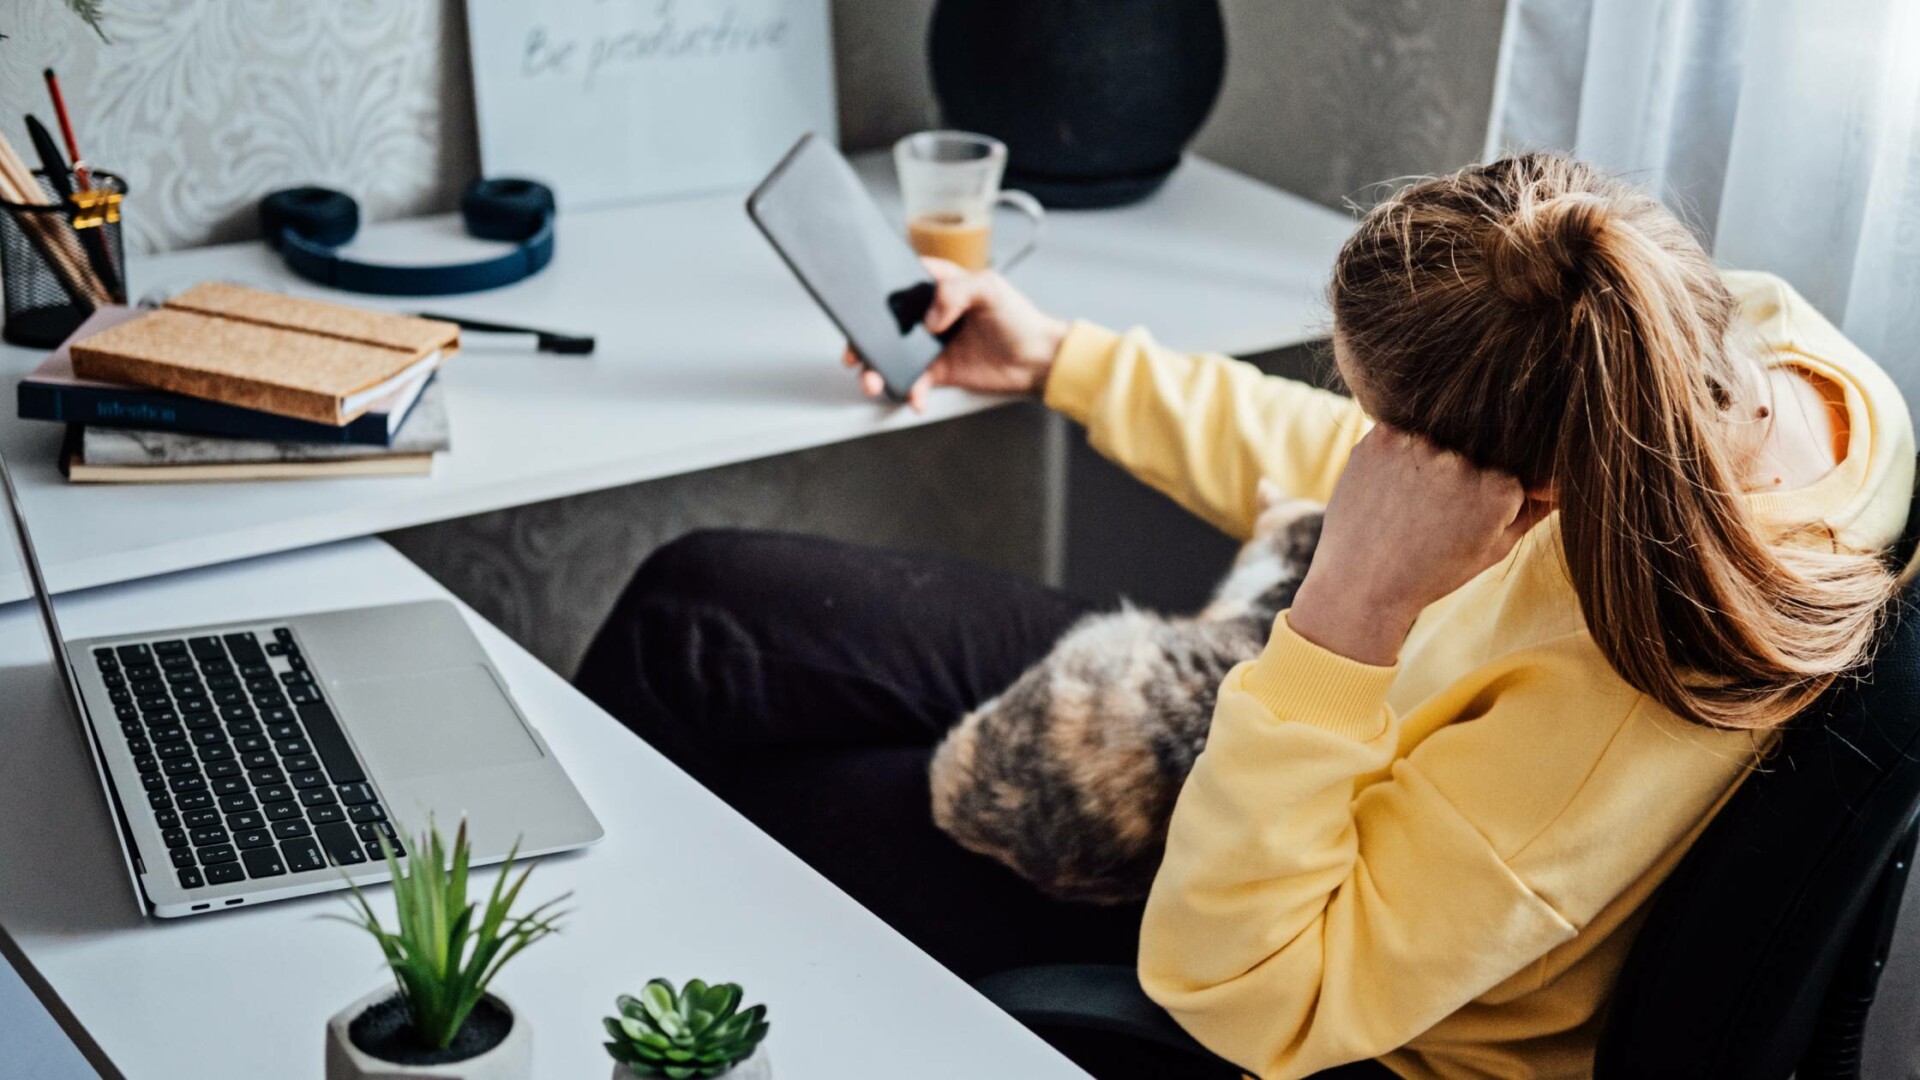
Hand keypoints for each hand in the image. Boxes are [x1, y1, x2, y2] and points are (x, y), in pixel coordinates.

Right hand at [844, 257, 1069, 411]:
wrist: (1039, 360)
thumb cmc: (1019, 318)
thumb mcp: (990, 289)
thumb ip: (956, 292)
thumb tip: (930, 319)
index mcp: (938, 286)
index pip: (898, 284)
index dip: (875, 295)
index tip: (860, 308)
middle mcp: (930, 314)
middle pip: (885, 324)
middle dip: (864, 340)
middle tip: (856, 355)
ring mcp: (931, 345)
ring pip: (892, 356)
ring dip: (878, 371)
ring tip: (874, 383)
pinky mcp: (938, 372)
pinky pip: (913, 383)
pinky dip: (910, 392)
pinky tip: (915, 398)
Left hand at [1287, 425, 1549, 665]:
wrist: (1361, 586)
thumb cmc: (1432, 573)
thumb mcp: (1493, 548)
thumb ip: (1533, 508)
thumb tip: (1562, 477)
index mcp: (1500, 491)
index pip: (1506, 472)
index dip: (1482, 498)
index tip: (1459, 522)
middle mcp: (1463, 463)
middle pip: (1472, 450)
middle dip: (1455, 477)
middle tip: (1426, 514)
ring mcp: (1420, 447)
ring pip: (1435, 438)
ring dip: (1423, 462)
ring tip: (1403, 505)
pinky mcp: (1382, 437)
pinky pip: (1399, 433)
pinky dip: (1394, 455)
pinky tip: (1385, 490)